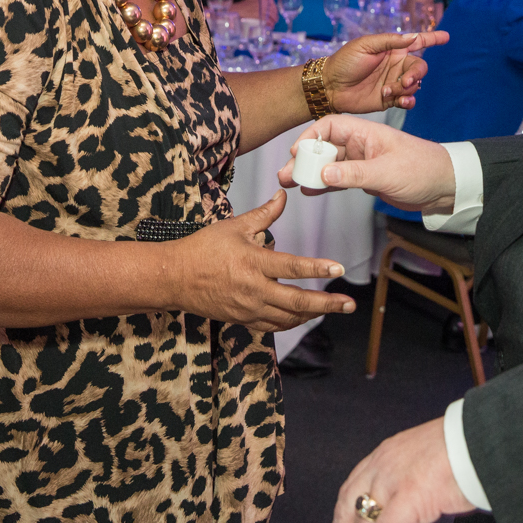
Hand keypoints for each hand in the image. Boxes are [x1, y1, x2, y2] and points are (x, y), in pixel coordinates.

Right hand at [168, 190, 356, 331]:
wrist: (174, 278)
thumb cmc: (203, 249)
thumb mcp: (234, 226)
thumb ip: (264, 214)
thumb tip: (283, 196)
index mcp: (252, 262)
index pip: (292, 267)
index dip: (318, 268)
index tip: (339, 268)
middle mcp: (253, 289)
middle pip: (297, 301)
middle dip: (327, 304)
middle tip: (349, 304)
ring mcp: (248, 308)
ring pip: (288, 318)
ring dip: (313, 315)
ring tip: (334, 308)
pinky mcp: (242, 320)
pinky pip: (273, 326)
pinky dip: (291, 322)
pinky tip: (304, 316)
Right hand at [279, 115, 457, 214]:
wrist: (446, 186)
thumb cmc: (423, 169)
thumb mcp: (387, 172)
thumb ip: (354, 174)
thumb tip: (323, 174)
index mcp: (366, 132)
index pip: (330, 126)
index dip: (310, 136)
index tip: (297, 152)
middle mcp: (361, 144)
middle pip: (324, 146)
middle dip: (304, 159)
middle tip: (285, 174)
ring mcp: (362, 161)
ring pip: (329, 164)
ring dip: (310, 173)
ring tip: (289, 184)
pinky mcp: (366, 177)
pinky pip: (338, 179)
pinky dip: (324, 184)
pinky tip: (309, 191)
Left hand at [325, 31, 448, 112]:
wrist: (330, 86)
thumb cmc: (345, 61)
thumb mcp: (366, 45)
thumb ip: (390, 41)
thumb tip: (413, 36)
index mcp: (392, 49)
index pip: (417, 42)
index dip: (433, 39)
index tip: (447, 37)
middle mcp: (396, 66)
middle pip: (420, 68)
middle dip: (417, 74)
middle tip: (406, 80)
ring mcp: (394, 83)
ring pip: (415, 85)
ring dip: (407, 88)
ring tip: (390, 91)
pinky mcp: (389, 99)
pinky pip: (407, 100)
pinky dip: (408, 101)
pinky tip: (400, 100)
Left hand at [333, 418, 472, 522]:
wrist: (479, 438)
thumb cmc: (463, 449)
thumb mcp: (425, 458)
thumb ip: (410, 480)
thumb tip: (412, 503)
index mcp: (386, 453)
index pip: (353, 485)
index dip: (344, 509)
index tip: (343, 522)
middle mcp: (382, 465)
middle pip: (349, 501)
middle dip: (344, 522)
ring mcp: (392, 481)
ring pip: (364, 517)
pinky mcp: (407, 497)